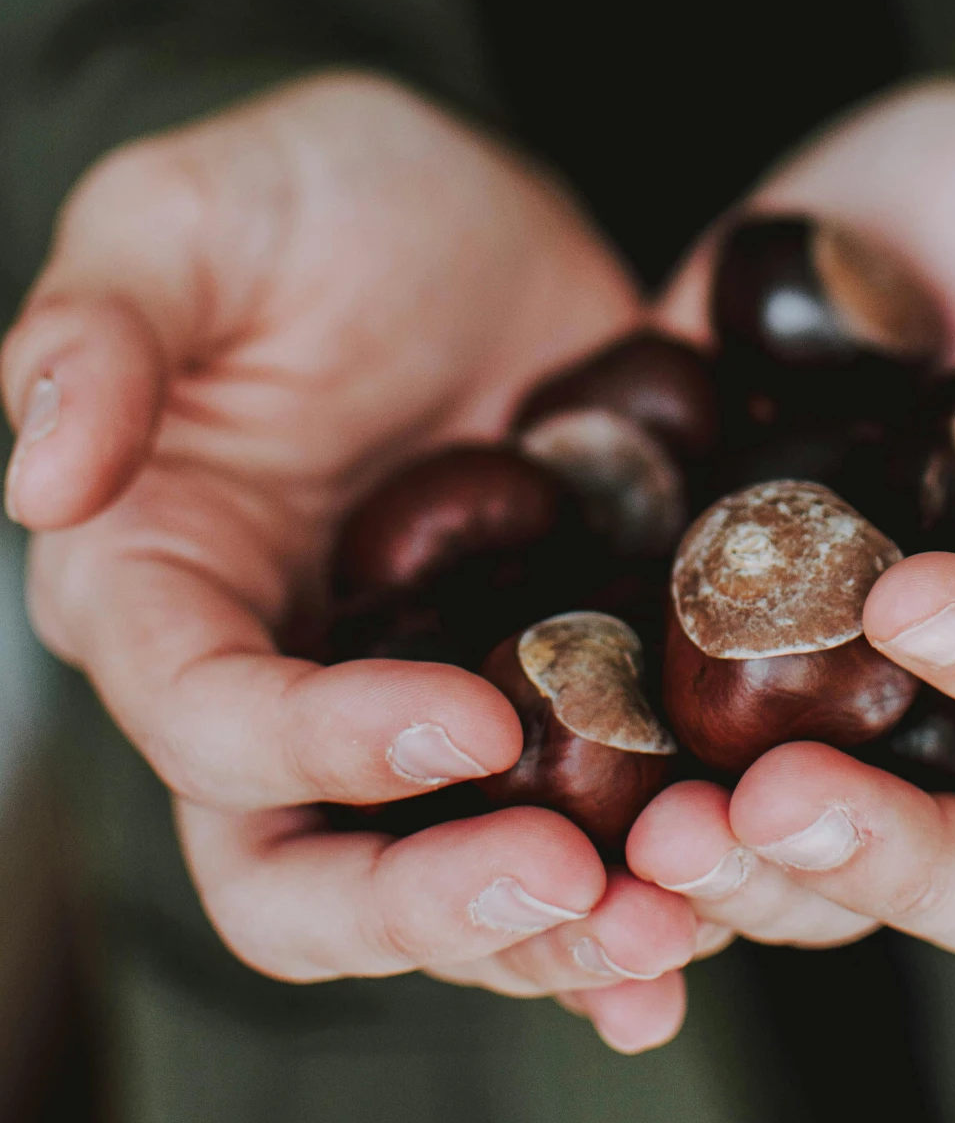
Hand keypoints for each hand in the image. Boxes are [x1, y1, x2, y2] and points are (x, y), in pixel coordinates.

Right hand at [4, 74, 697, 1051]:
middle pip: (302, 877)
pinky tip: (717, 912)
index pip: (212, 723)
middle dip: (432, 909)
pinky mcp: (533, 687)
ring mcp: (406, 701)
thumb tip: (40, 481)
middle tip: (579, 891)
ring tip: (677, 926)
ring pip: (439, 885)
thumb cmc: (294, 189)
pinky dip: (630, 881)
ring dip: (550, 933)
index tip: (477, 719)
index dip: (327, 750)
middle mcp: (271, 679)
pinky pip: (567, 821)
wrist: (455, 196)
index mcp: (159, 587)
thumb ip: (98, 332)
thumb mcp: (183, 212)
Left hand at [627, 77, 954, 958]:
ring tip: (644, 834)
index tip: (906, 601)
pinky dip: (633, 849)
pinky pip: (699, 810)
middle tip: (759, 805)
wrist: (888, 216)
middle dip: (887, 860)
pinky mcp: (738, 688)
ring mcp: (866, 708)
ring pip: (837, 874)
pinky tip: (550, 828)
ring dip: (746, 884)